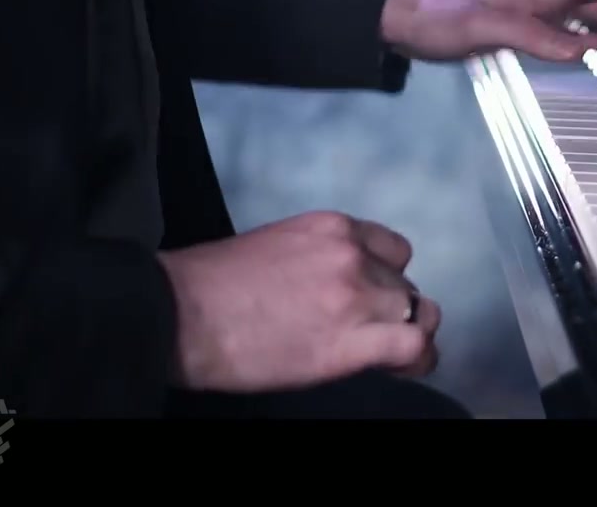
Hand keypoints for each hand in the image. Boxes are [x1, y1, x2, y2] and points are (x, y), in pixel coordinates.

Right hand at [158, 211, 440, 392]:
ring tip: (392, 357)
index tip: (375, 299)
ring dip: (408, 335)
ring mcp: (354, 297)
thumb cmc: (210, 285)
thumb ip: (319, 258)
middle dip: (391, 312)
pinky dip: (417, 359)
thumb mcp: (277, 246)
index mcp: (332, 228)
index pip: (394, 250)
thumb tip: (333, 287)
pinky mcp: (349, 343)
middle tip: (370, 335)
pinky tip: (403, 368)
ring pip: (416, 315)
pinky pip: (412, 346)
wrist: (180, 313)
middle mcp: (352, 256)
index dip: (388, 279)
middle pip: (404, 285)